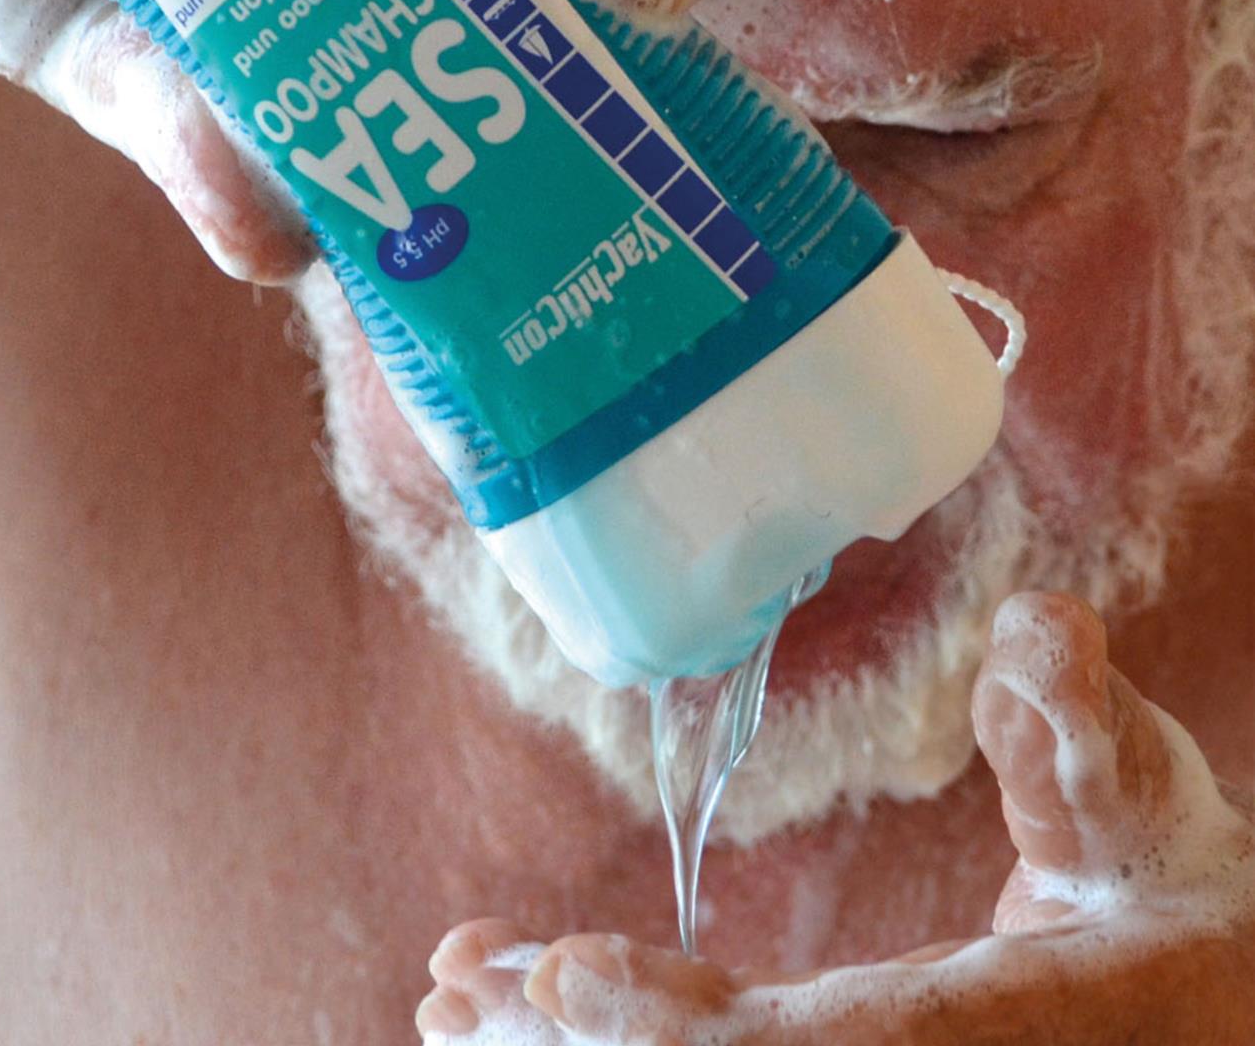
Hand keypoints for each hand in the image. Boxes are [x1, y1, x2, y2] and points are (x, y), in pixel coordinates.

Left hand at [417, 593, 1254, 1044]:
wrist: (1205, 1009)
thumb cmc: (1171, 900)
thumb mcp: (1145, 808)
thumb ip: (1085, 729)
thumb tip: (1043, 626)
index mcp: (984, 1041)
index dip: (678, 1032)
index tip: (558, 977)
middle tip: (451, 987)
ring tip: (455, 1002)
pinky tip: (541, 1011)